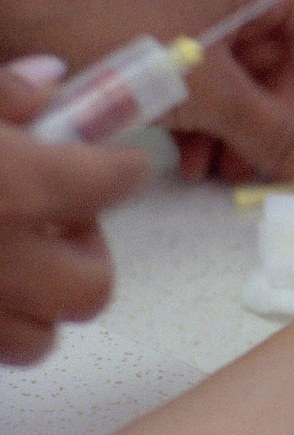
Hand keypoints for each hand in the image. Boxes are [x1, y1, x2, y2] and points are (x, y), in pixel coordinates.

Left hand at [0, 0, 293, 188]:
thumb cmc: (99, 7)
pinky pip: (197, 87)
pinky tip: (187, 158)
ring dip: (235, 136)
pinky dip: (199, 125)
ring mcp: (189, 16)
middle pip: (279, 69)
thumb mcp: (206, 82)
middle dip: (276, 128)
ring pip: (236, 85)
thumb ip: (277, 131)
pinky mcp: (153, 39)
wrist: (4, 4)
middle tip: (274, 172)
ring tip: (221, 172)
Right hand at [0, 56, 149, 365]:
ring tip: (20, 259)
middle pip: (90, 287)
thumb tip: (51, 82)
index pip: (108, 182)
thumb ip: (3, 95)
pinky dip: (3, 323)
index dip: (122, 170)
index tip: (124, 165)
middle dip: (86, 255)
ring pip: (42, 335)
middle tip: (61, 221)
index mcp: (9, 187)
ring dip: (46, 300)